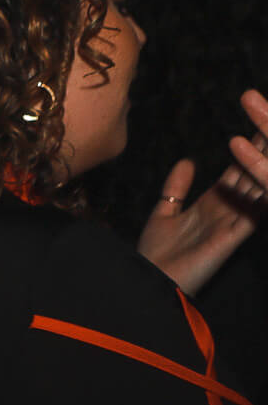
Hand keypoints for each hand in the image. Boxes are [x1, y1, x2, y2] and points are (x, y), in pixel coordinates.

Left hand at [137, 88, 267, 295]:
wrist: (148, 281)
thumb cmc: (154, 253)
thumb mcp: (164, 212)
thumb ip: (176, 188)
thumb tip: (188, 160)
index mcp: (212, 204)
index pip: (236, 171)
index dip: (247, 149)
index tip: (259, 124)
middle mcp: (227, 211)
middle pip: (251, 176)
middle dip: (264, 151)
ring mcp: (232, 224)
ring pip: (258, 190)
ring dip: (265, 169)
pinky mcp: (232, 238)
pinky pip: (254, 214)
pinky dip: (263, 196)